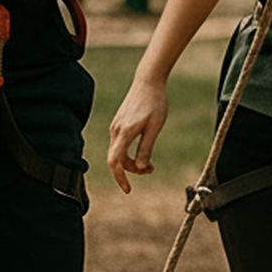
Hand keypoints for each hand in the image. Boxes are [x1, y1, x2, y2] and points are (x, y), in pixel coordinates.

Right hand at [106, 77, 168, 193]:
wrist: (148, 81)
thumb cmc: (155, 103)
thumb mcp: (155, 127)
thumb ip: (146, 148)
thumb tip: (141, 168)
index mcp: (124, 132)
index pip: (115, 162)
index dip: (120, 178)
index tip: (128, 190)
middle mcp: (116, 130)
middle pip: (117, 160)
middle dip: (131, 170)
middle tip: (151, 170)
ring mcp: (116, 126)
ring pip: (118, 152)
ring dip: (132, 161)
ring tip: (150, 164)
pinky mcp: (119, 123)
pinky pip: (120, 144)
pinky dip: (129, 152)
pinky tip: (143, 150)